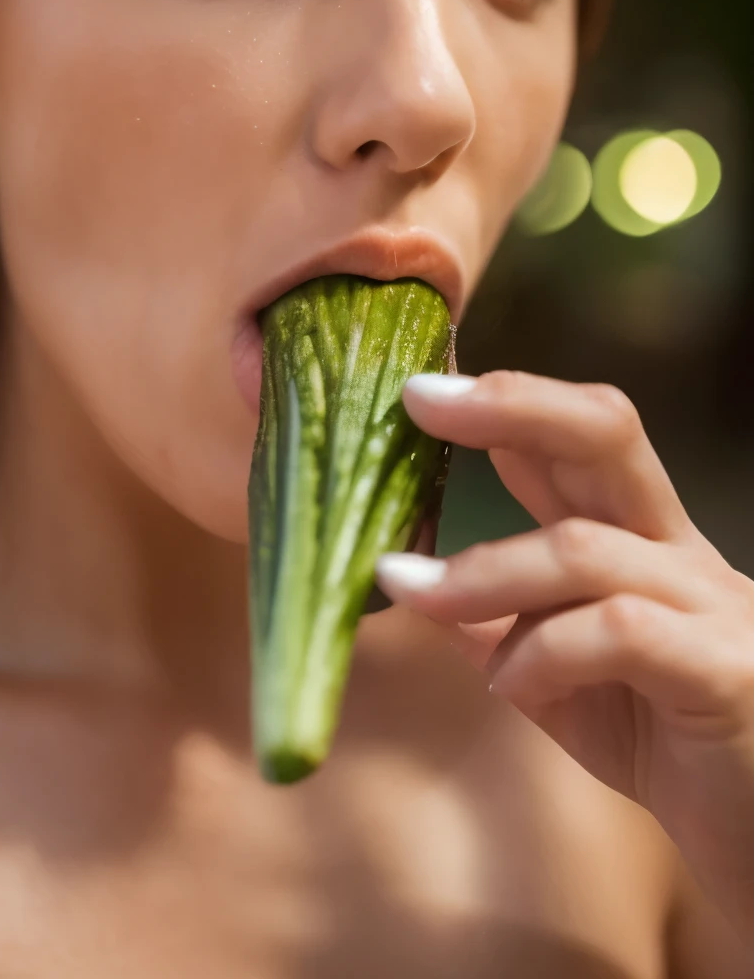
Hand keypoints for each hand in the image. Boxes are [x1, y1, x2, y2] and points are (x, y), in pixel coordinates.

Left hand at [376, 371, 753, 938]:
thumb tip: (408, 580)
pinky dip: (546, 650)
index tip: (418, 387)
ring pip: (584, 546)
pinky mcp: (724, 669)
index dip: (501, 399)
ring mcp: (708, 603)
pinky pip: (621, 631)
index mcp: (639, 535)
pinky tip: (510, 685)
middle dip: (510, 403)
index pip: (575, 434)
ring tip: (418, 594)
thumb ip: (496, 622)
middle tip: (421, 400)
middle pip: (605, 431)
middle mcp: (676, 548)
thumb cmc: (670, 743)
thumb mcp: (560, 676)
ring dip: (484, 569)